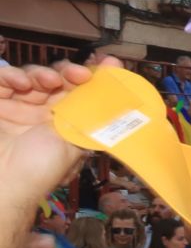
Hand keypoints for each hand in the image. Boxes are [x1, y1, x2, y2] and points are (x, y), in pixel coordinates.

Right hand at [0, 59, 112, 216]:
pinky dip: (11, 75)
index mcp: (64, 122)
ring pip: (32, 76)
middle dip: (71, 73)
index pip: (81, 94)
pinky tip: (21, 83)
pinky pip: (2, 80)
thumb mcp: (75, 145)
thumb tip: (121, 102)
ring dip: (43, 73)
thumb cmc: (40, 169)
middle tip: (79, 75)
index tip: (111, 65)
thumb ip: (92, 122)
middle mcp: (42, 112)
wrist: (4, 182)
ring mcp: (17, 105)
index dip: (95, 78)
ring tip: (49, 81)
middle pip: (58, 80)